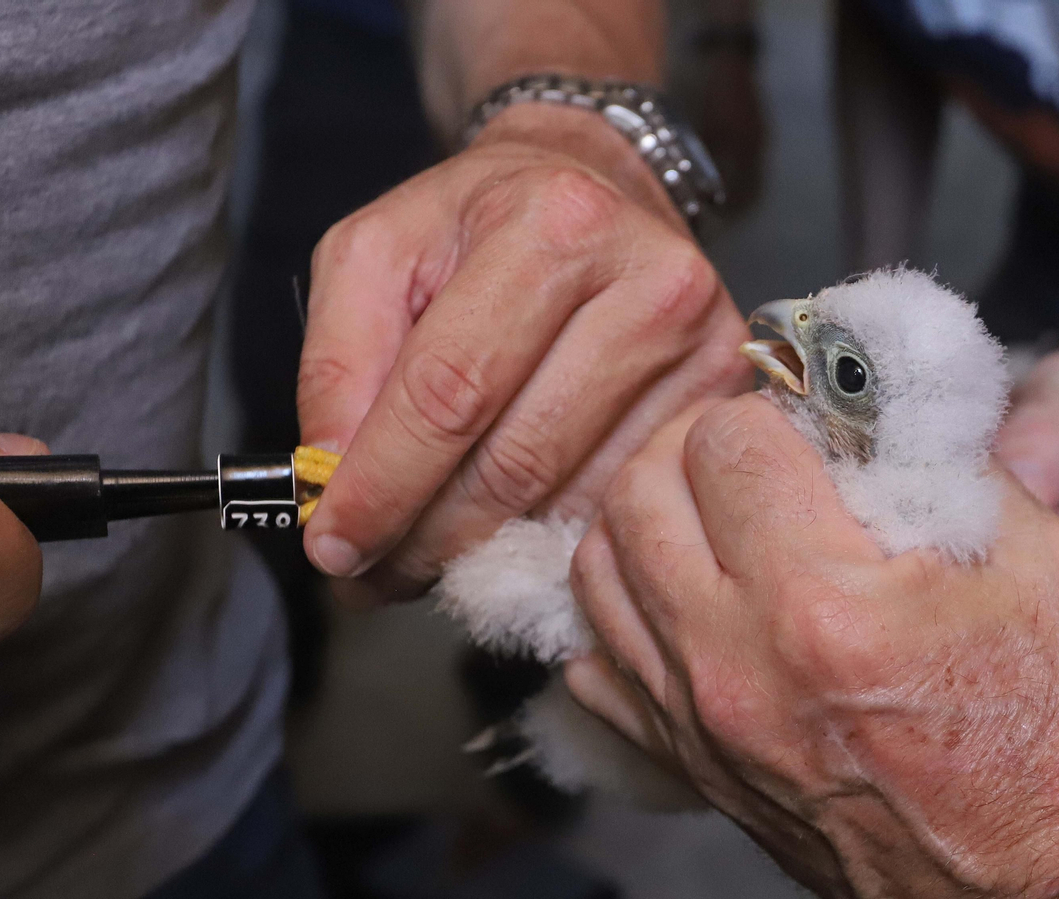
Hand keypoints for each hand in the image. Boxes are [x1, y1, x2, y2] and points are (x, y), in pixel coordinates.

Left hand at [297, 103, 750, 602]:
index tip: (333, 546)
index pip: (452, 389)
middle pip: (516, 461)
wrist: (598, 187)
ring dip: (484, 550)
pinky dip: (550, 536)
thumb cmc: (483, 224)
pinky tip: (508, 527)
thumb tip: (333, 479)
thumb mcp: (379, 254)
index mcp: (552, 225)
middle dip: (427, 537)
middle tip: (372, 574)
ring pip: (570, 500)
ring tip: (428, 551)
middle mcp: (649, 282)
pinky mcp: (725, 401)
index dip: (384, 484)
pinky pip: (619, 505)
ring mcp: (703, 349)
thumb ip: (337, 360)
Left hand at [565, 395, 1058, 898]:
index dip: (769, 405)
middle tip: (750, 446)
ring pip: (596, 569)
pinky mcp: (687, 760)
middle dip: (693, 444)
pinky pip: (594, 661)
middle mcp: (733, 660)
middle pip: (637, 490)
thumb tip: (875, 391)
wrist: (1038, 883)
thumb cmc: (1054, 736)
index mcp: (821, 601)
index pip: (726, 439)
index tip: (805, 416)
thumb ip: (948, 456)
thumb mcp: (1044, 561)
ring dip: (646, 515)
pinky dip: (624, 609)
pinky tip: (684, 593)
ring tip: (711, 509)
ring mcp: (697, 718)